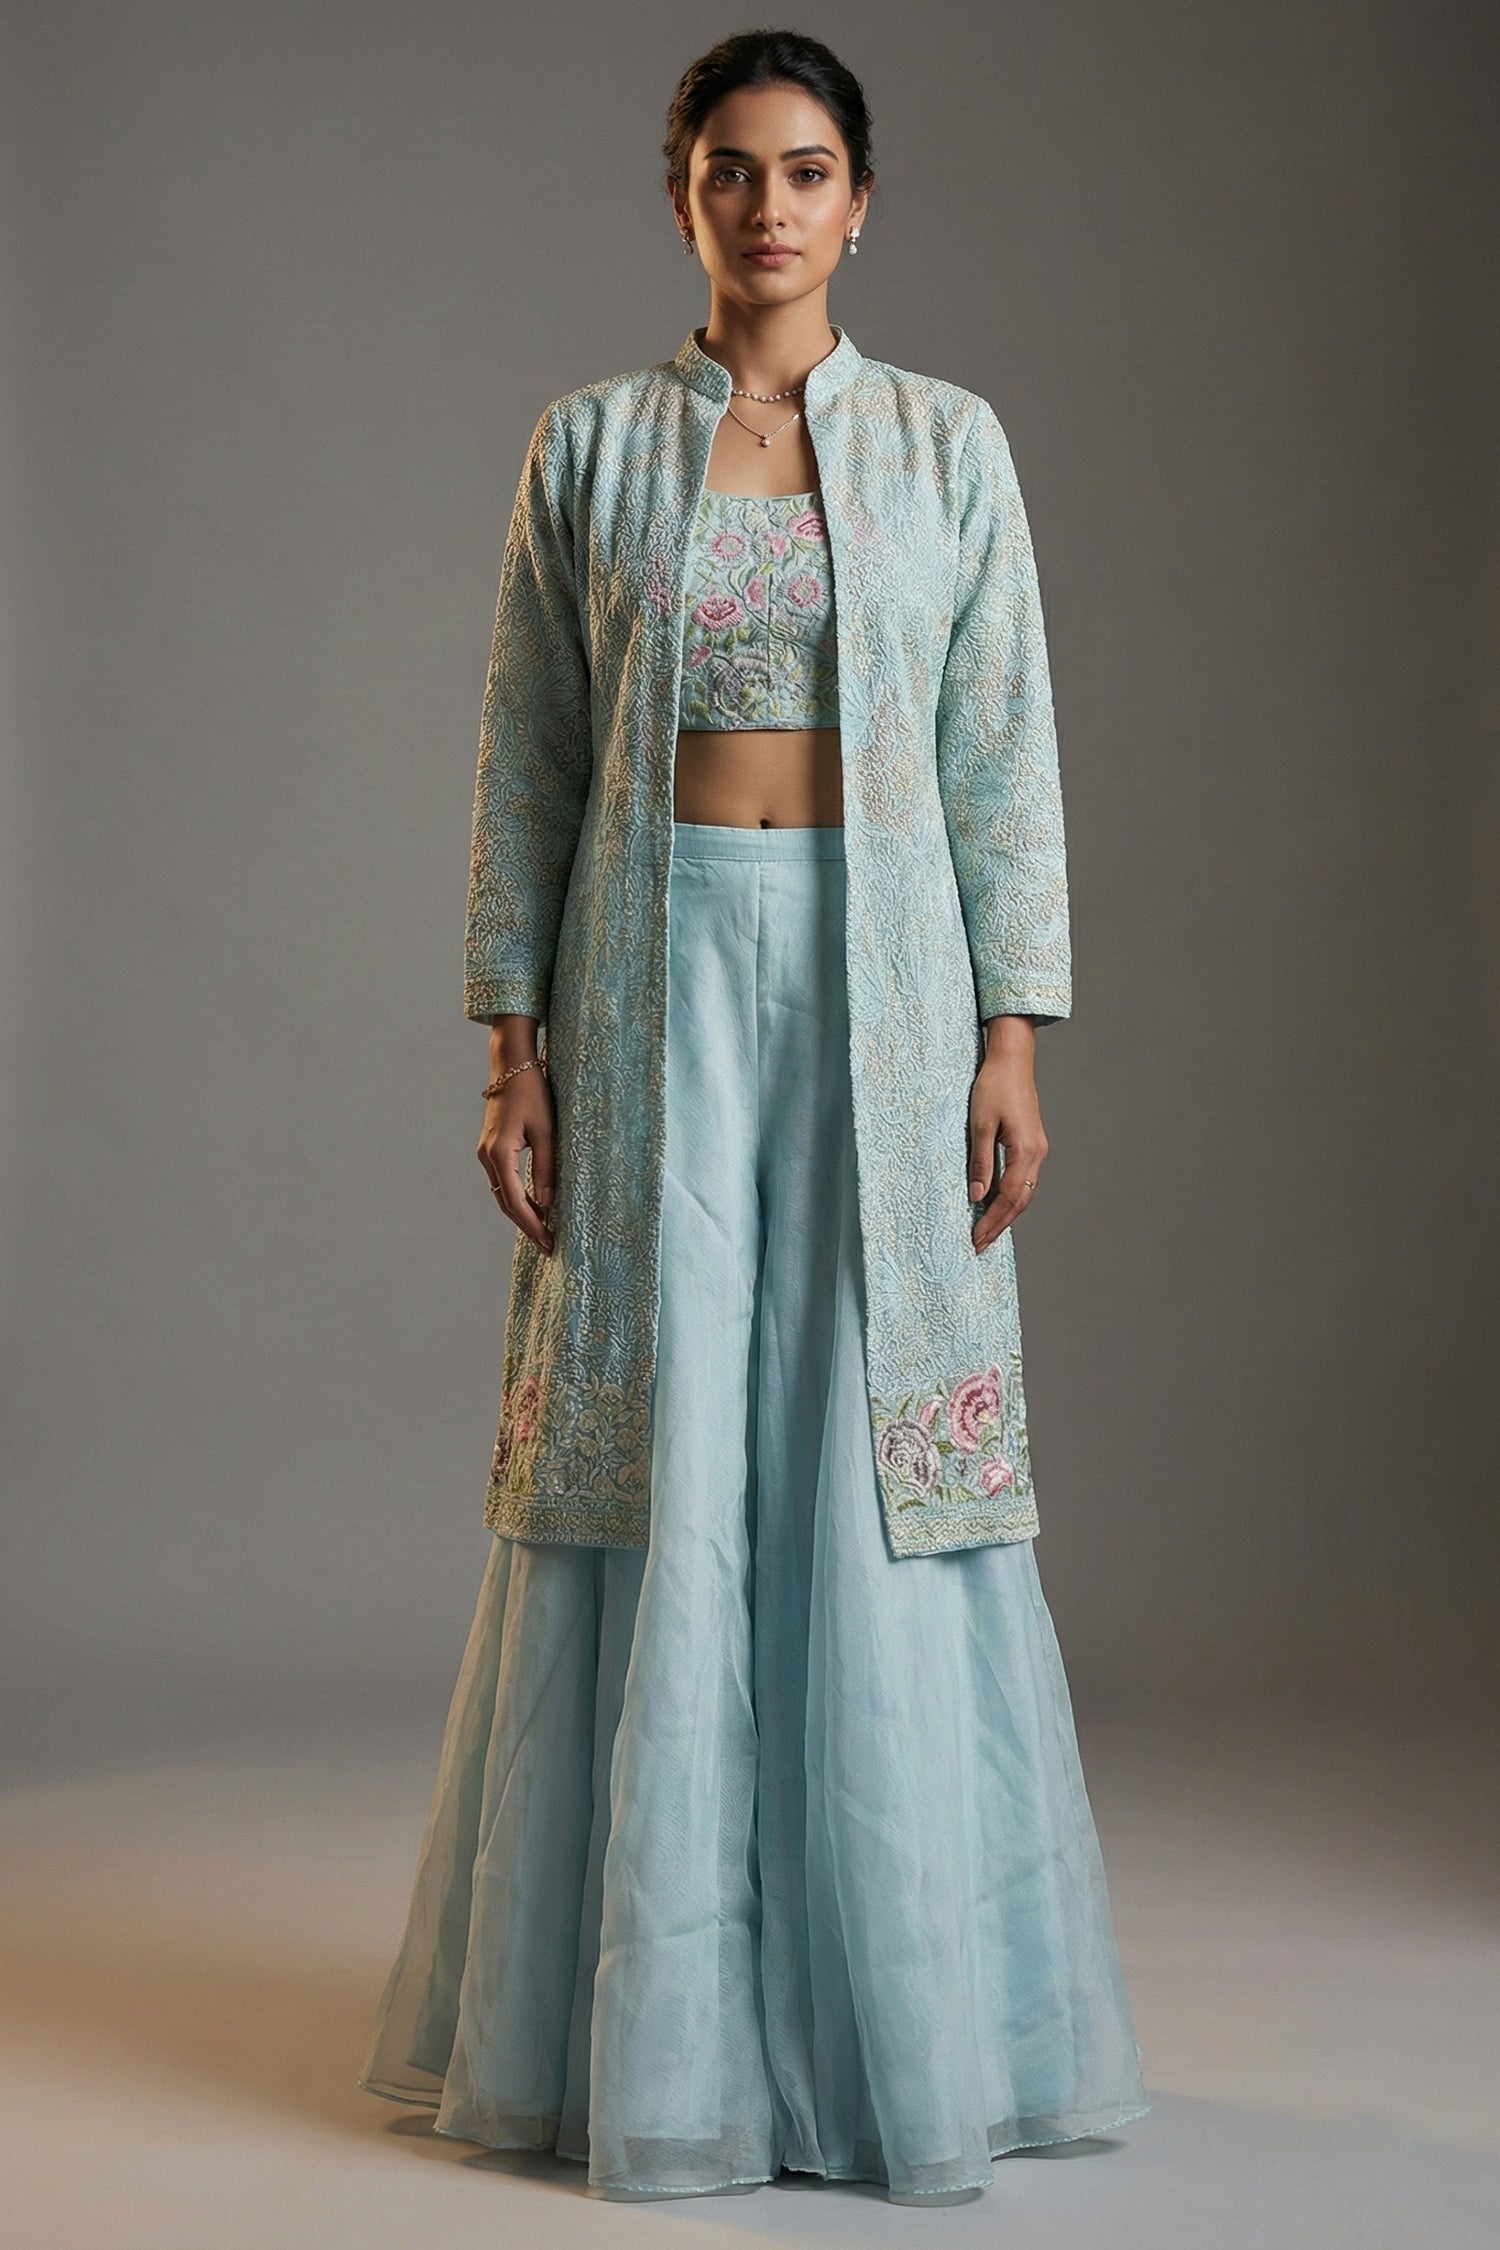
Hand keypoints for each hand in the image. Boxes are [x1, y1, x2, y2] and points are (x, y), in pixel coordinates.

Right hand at [478, 1062, 556, 1255]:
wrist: (512, 1065)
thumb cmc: (533, 1093)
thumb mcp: (546, 1130)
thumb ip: (546, 1167)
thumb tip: (548, 1203)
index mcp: (499, 1153)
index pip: (515, 1201)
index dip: (532, 1224)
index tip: (548, 1241)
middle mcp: (487, 1156)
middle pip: (505, 1203)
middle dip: (527, 1226)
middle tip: (548, 1246)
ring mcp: (486, 1153)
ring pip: (503, 1194)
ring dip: (522, 1214)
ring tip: (544, 1232)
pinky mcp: (491, 1148)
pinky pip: (503, 1181)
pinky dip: (517, 1198)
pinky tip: (535, 1207)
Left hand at [968, 1018, 1047, 1251]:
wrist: (1011, 1059)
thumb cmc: (993, 1087)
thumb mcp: (980, 1125)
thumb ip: (981, 1162)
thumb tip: (977, 1196)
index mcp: (1026, 1150)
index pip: (1009, 1197)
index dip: (992, 1221)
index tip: (977, 1239)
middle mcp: (1037, 1153)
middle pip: (1021, 1200)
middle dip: (1000, 1225)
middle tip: (980, 1245)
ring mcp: (1037, 1148)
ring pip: (1024, 1192)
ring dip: (1006, 1213)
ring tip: (987, 1231)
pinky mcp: (1032, 1143)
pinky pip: (1023, 1179)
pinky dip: (1010, 1196)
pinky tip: (996, 1203)